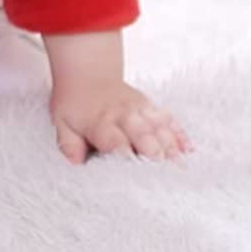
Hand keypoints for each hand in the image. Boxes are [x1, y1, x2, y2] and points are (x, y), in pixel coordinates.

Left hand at [51, 77, 191, 163]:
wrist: (87, 72)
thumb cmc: (76, 101)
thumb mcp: (62, 121)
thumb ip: (69, 144)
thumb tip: (75, 163)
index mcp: (101, 123)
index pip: (116, 143)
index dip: (127, 159)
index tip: (136, 177)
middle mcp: (124, 116)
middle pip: (145, 137)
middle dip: (155, 157)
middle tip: (165, 179)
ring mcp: (140, 110)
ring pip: (161, 129)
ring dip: (171, 149)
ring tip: (181, 170)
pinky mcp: (151, 107)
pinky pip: (169, 120)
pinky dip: (179, 135)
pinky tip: (187, 150)